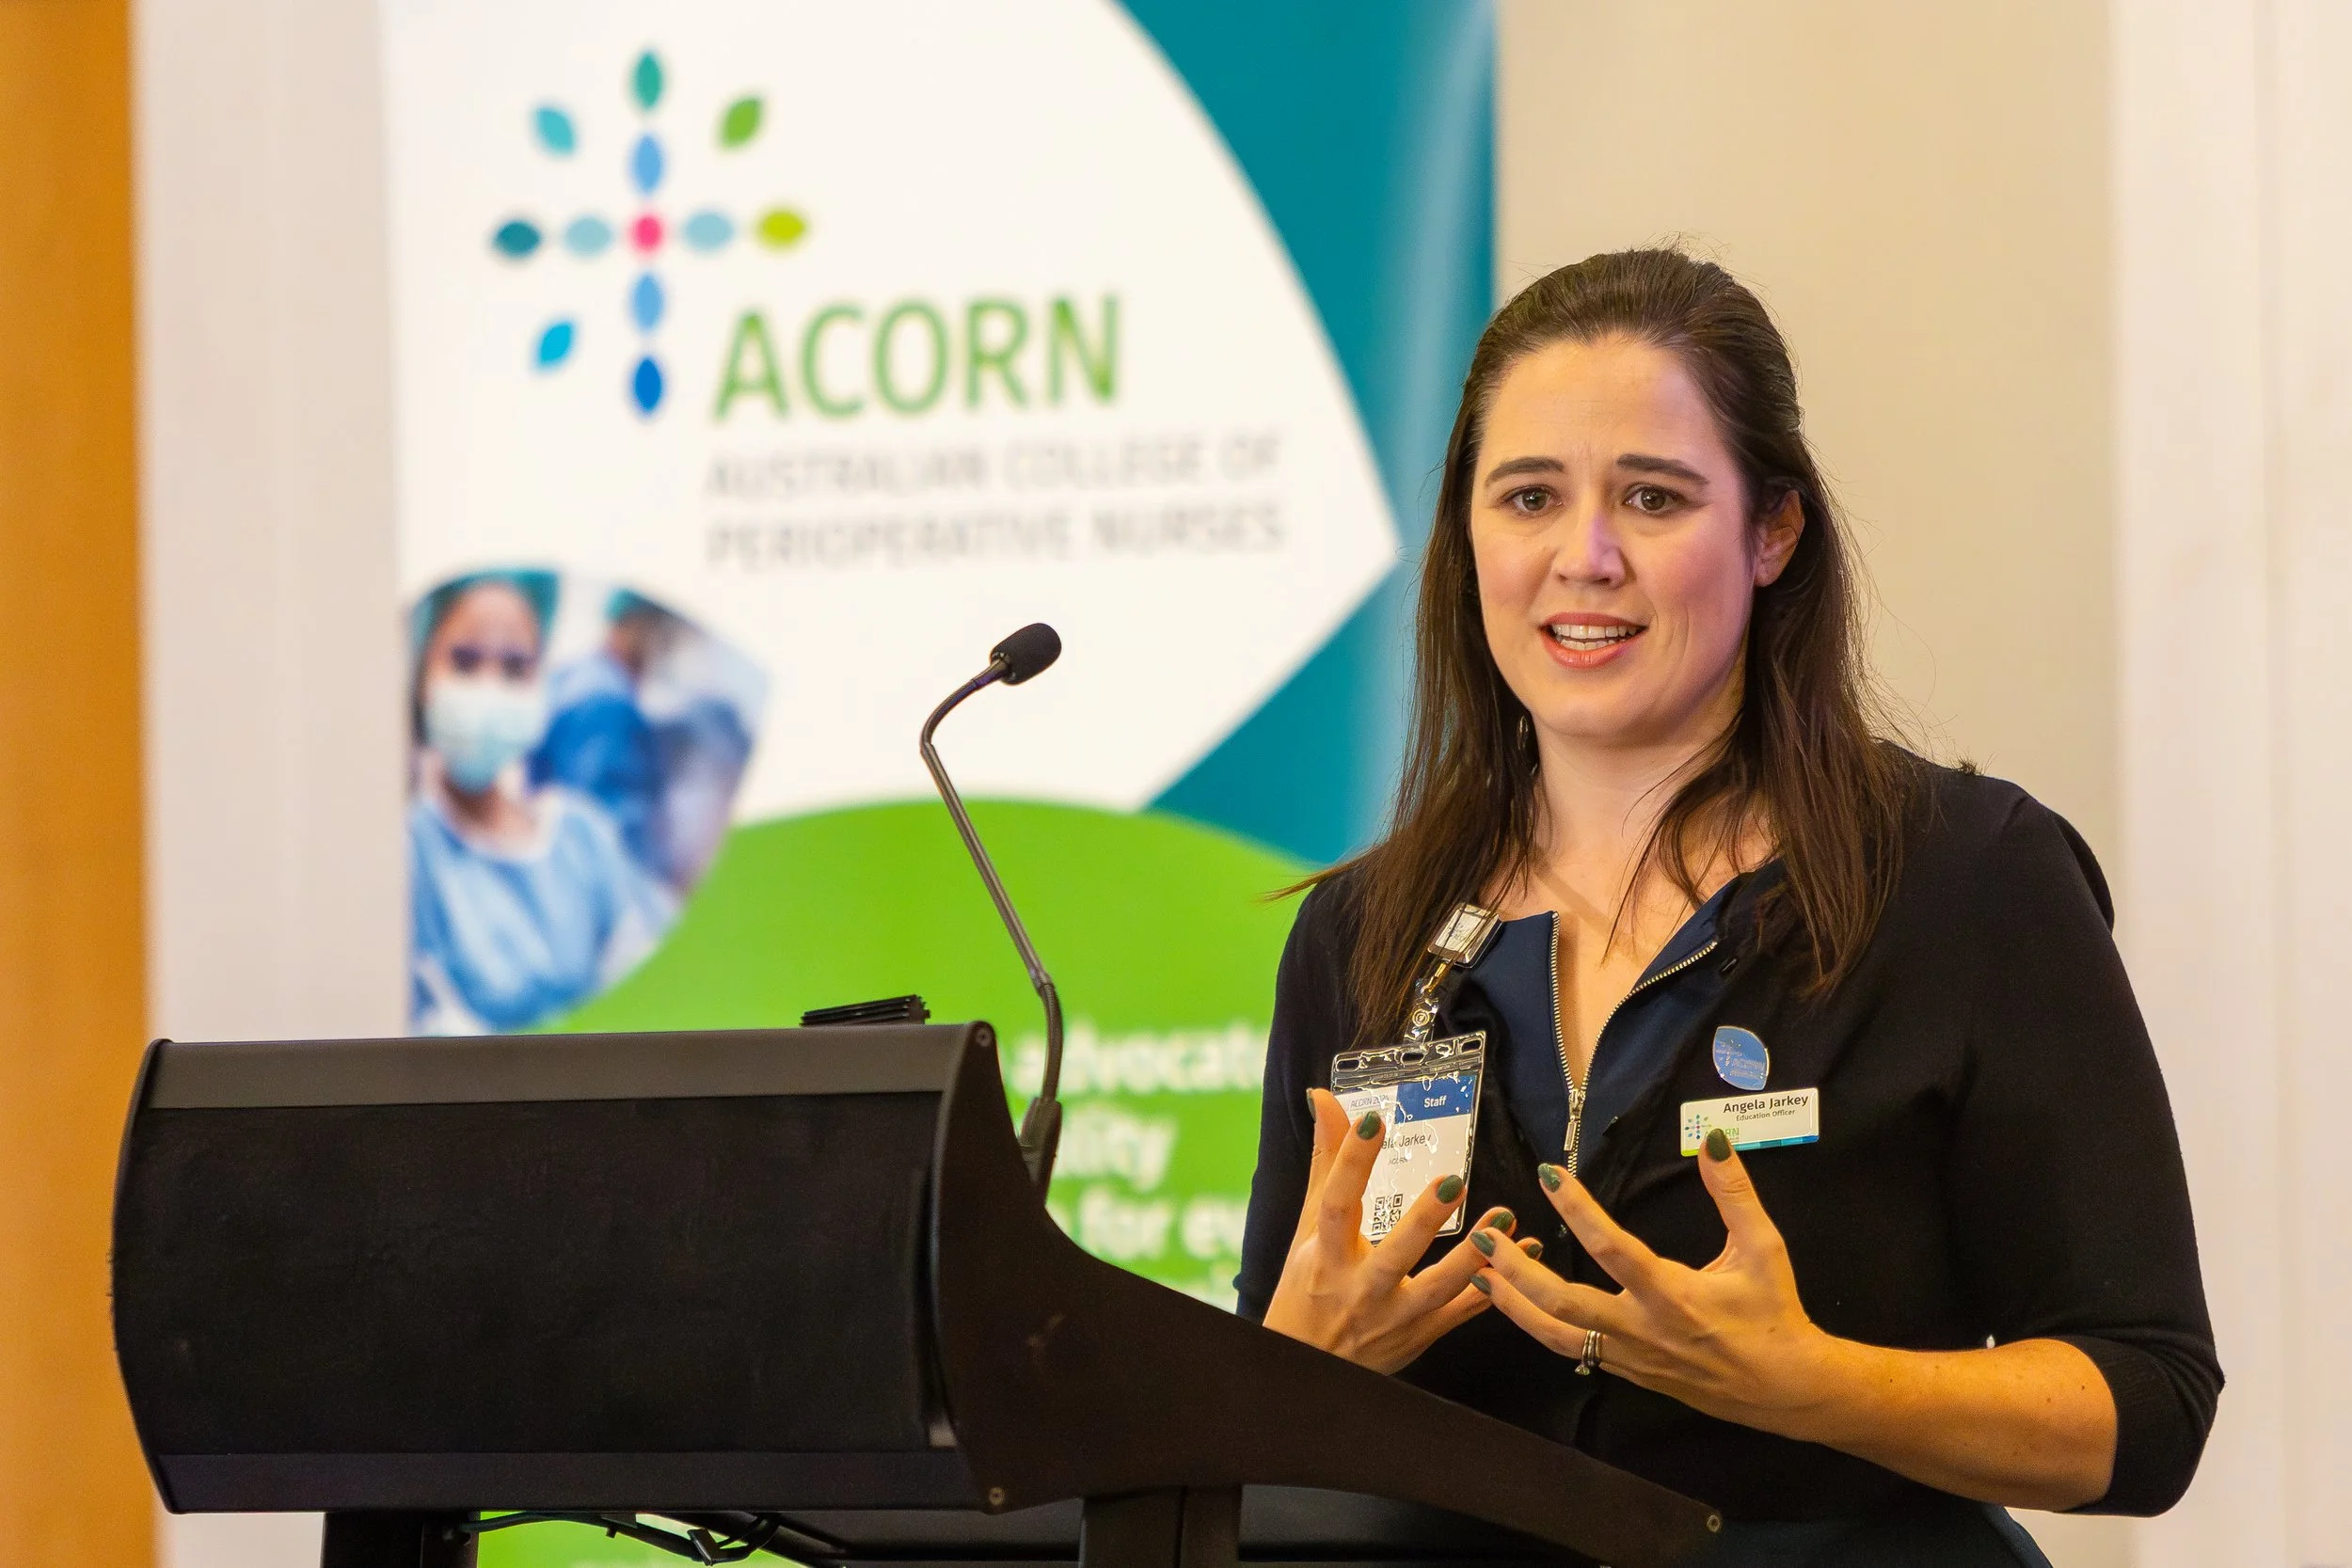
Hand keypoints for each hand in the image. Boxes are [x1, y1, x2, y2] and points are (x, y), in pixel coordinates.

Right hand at [1261, 1088, 1518, 1372]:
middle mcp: (1359, 1289)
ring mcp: (1393, 1317)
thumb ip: (1327, 1163)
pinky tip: (1524, 1255)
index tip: (1372, 1120)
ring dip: (1473, 1257)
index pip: (1336, 1204)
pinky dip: (1493, 1286)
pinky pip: (1462, 1311)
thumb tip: (1325, 1100)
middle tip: (1455, 1183)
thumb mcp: (1308, 1228)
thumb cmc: (1306, 1289)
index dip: (1351, 1162)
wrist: (1307, 1368)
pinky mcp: (1420, 1334)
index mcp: (1325, 1256)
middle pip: (1394, 1255)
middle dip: (1424, 1220)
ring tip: (1504, 1220)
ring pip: (1437, 1290)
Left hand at [1474, 1127, 1833, 1427]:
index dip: (1577, 1210)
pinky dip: (1538, 1325)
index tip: (1547, 1176)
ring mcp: (1629, 1357)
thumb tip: (1715, 1140)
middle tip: (1483, 1235)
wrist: (1783, 1389)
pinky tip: (1517, 1304)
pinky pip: (1572, 1350)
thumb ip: (1735, 1195)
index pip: (1612, 1248)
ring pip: (1556, 1336)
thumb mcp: (1763, 1248)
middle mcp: (1641, 1330)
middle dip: (1516, 1270)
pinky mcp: (1626, 1372)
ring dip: (1512, 1304)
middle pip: (1563, 1304)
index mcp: (1673, 1296)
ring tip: (1477, 1274)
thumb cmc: (1773, 1313)